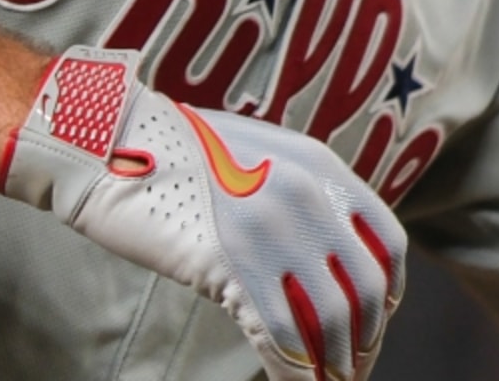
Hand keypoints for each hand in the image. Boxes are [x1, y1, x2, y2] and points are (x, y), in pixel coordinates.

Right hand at [1, 47, 405, 380]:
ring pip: (329, 322)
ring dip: (333, 363)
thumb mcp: (258, 155)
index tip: (376, 319)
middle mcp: (305, 195)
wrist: (110, 139)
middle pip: (364, 290)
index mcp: (319, 165)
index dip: (388, 292)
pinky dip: (293, 370)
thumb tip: (322, 253)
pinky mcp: (228, 263)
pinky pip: (280, 335)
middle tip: (351, 366)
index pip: (387, 242)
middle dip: (365, 340)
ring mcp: (269, 230)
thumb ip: (298, 194)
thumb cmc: (174, 152)